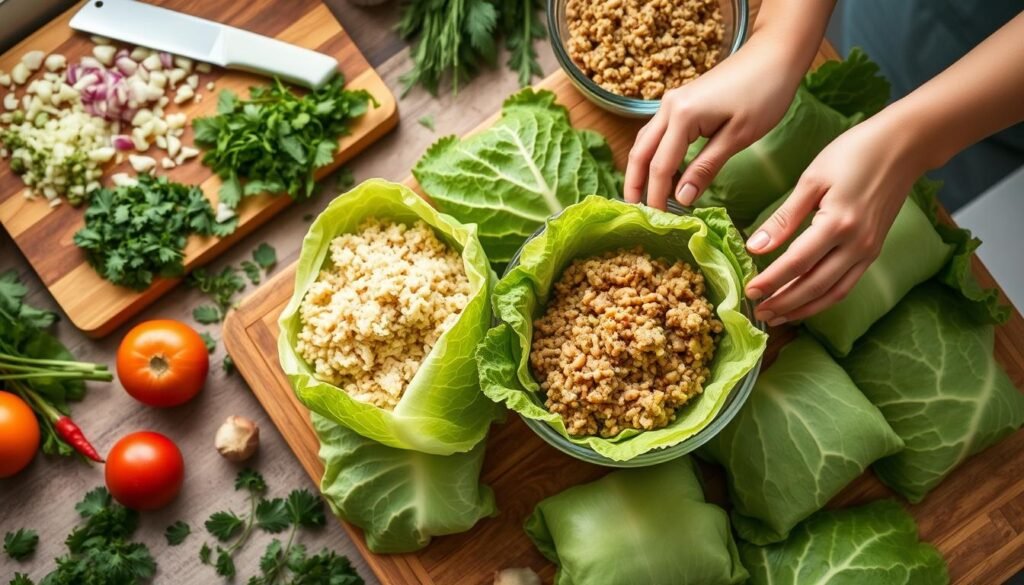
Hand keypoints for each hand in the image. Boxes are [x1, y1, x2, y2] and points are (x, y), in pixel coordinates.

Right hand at [623, 38, 803, 209]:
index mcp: (682, 116)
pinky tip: (665, 174)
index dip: (657, 196)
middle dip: (635, 184)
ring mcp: (672, 102)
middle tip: (636, 214)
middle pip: (640, 153)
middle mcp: (669, 107)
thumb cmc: (764, 94)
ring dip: (642, 170)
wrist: (774, 55)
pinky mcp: (680, 102)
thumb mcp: (738, 137)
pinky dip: (655, 156)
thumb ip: (706, 167)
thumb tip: (682, 198)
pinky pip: (658, 134)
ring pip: (645, 142)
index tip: (658, 221)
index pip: (660, 166)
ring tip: (645, 198)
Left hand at [744, 112, 925, 324]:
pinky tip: (804, 303)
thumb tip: (755, 247)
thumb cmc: (855, 153)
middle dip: (783, 302)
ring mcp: (868, 251)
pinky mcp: (873, 251)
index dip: (771, 281)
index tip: (748, 292)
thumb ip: (784, 218)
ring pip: (832, 293)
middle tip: (758, 312)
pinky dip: (823, 299)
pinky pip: (846, 285)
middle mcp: (857, 244)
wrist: (904, 146)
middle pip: (814, 286)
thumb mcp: (812, 179)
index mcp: (838, 224)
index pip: (797, 263)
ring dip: (803, 308)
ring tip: (777, 316)